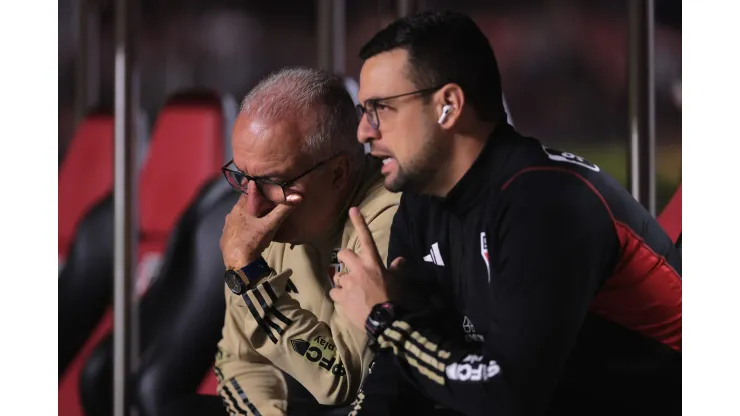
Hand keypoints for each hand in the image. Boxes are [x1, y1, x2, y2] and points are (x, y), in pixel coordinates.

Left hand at [220, 194, 301, 268]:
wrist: (238, 263)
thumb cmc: (253, 240)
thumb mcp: (271, 224)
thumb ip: (284, 209)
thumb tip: (299, 196)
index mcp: (240, 206)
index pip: (250, 192)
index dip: (261, 192)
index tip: (270, 195)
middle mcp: (231, 213)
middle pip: (246, 204)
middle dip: (257, 206)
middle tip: (269, 209)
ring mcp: (227, 225)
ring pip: (241, 216)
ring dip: (250, 217)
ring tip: (261, 222)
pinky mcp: (225, 236)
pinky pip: (236, 227)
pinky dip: (244, 228)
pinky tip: (251, 234)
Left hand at [329, 207, 404, 329]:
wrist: (385, 319)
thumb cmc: (393, 298)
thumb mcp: (397, 281)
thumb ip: (396, 269)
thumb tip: (400, 260)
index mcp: (373, 263)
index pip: (366, 238)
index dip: (360, 223)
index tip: (353, 209)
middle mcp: (358, 268)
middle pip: (343, 254)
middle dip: (345, 260)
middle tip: (351, 270)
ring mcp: (348, 282)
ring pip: (338, 276)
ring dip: (343, 282)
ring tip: (353, 292)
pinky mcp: (340, 296)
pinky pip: (334, 292)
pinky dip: (339, 296)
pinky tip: (347, 302)